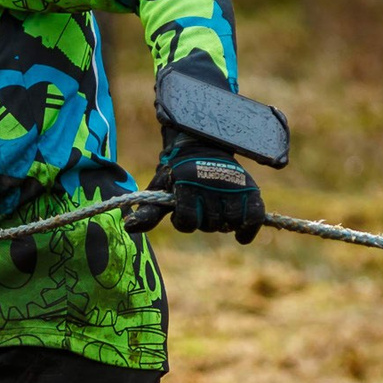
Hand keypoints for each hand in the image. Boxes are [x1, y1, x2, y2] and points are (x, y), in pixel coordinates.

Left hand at [127, 129, 265, 242]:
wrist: (202, 147)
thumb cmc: (176, 174)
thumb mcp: (159, 190)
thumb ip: (149, 212)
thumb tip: (129, 228)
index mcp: (186, 182)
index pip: (187, 221)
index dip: (183, 221)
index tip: (182, 212)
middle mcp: (210, 183)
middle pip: (209, 225)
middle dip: (203, 222)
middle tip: (201, 207)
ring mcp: (233, 185)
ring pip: (229, 224)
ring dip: (222, 224)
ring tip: (216, 211)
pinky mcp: (251, 188)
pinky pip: (254, 217)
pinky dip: (247, 229)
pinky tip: (240, 235)